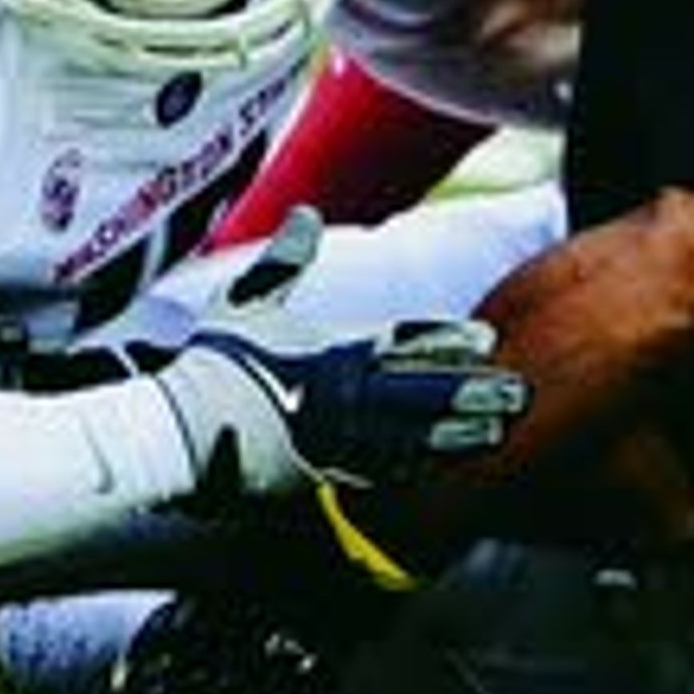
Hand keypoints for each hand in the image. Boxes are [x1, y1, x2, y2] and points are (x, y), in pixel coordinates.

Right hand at [151, 207, 527, 501]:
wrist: (175, 434)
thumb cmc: (209, 367)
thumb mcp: (246, 302)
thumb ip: (283, 262)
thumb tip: (305, 213)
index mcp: (332, 350)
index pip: (404, 341)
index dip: (448, 341)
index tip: (487, 338)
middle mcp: (343, 394)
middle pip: (422, 391)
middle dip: (472, 391)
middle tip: (519, 391)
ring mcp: (335, 440)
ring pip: (413, 436)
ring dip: (458, 434)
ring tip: (498, 432)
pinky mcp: (322, 480)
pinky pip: (380, 477)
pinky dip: (417, 472)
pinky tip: (446, 475)